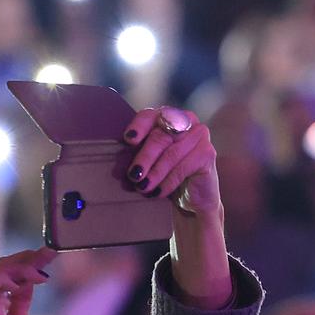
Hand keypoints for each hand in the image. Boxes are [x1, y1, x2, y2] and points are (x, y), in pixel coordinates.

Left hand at [122, 107, 233, 307]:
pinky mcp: (208, 153)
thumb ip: (136, 151)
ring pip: (172, 152)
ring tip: (143, 187)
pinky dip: (169, 181)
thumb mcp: (147, 162)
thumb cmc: (163, 177)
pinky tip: (158, 192)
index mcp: (167, 116)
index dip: (139, 126)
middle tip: (133, 175)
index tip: (128, 140)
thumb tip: (106, 153)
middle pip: (161, 135)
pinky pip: (185, 166)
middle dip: (144, 157)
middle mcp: (185, 121)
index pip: (151, 115)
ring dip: (155, 172)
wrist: (189, 200)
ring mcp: (199, 135)